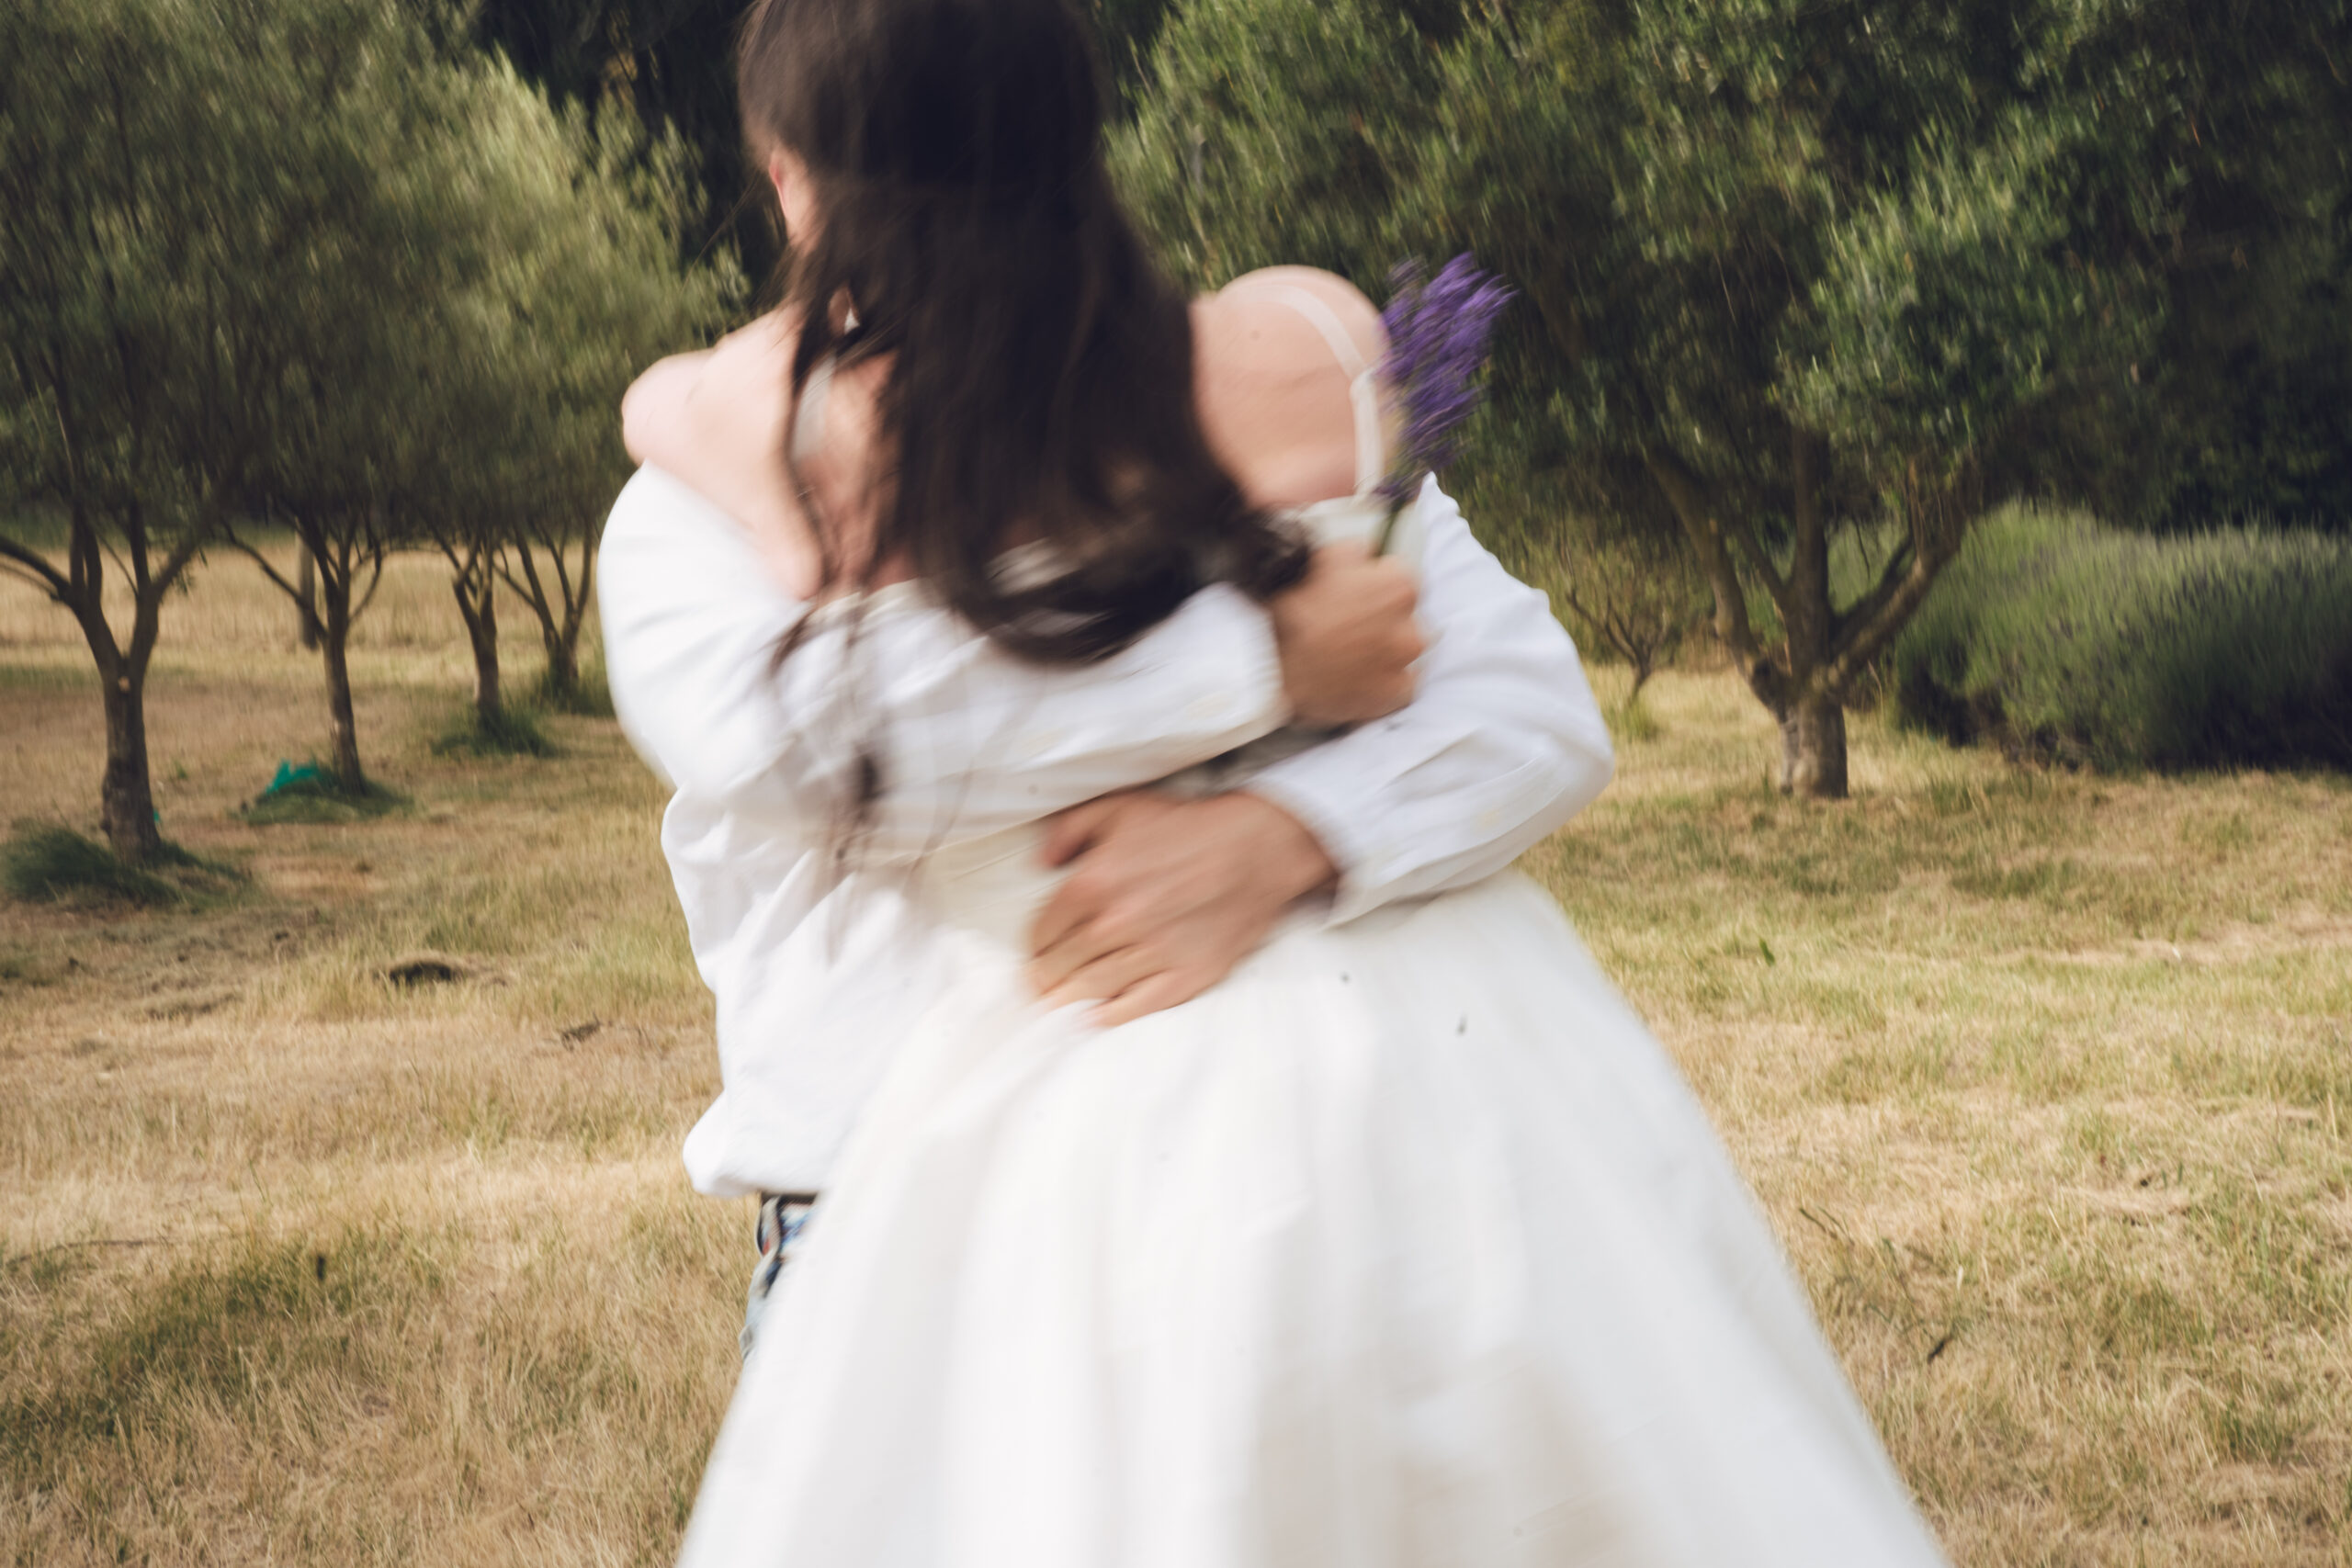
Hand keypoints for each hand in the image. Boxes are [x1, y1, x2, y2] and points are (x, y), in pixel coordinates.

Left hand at [1028, 789, 1337, 1025]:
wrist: (1256, 847)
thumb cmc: (1189, 826)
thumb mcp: (1121, 807)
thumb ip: (1070, 831)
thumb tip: (1041, 862)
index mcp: (1092, 884)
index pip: (1043, 932)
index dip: (1034, 945)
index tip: (1035, 953)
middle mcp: (1115, 924)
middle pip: (1061, 966)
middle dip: (1044, 978)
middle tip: (1037, 988)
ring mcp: (1151, 954)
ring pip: (1092, 988)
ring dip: (1068, 1000)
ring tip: (1055, 1007)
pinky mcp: (1186, 975)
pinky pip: (1137, 1005)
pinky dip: (1110, 1015)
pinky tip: (1095, 1017)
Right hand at [1271, 541, 1423, 727]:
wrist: (1275, 670)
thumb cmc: (1296, 614)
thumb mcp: (1321, 560)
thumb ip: (1356, 550)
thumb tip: (1369, 550)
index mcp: (1398, 586)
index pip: (1399, 576)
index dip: (1375, 583)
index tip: (1355, 594)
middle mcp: (1412, 626)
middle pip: (1407, 614)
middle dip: (1384, 617)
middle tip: (1349, 625)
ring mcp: (1406, 665)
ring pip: (1405, 649)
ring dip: (1386, 649)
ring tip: (1351, 653)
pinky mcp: (1396, 695)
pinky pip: (1401, 684)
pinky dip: (1384, 681)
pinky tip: (1358, 676)